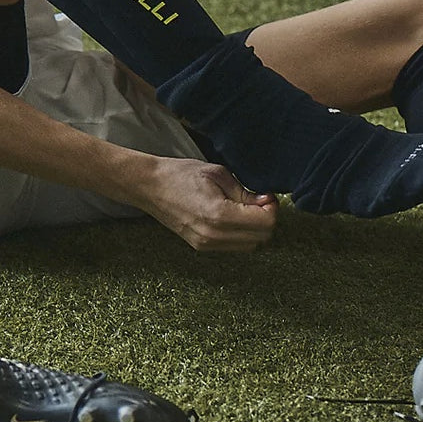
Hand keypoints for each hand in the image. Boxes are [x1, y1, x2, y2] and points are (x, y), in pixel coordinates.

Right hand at [141, 158, 277, 251]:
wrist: (150, 186)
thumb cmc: (181, 174)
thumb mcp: (218, 174)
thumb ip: (245, 192)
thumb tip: (266, 202)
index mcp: (219, 215)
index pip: (265, 223)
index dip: (272, 208)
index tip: (266, 195)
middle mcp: (214, 236)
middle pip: (261, 238)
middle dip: (266, 219)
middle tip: (259, 200)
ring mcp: (206, 245)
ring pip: (250, 246)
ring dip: (254, 228)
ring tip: (245, 207)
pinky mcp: (202, 247)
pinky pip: (234, 246)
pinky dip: (241, 234)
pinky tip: (233, 216)